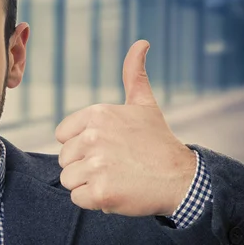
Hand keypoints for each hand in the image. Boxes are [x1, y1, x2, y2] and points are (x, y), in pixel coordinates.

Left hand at [55, 40, 196, 216]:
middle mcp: (93, 137)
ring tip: (115, 177)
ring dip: (88, 184)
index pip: (61, 136)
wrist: (181, 178)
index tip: (105, 148)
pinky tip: (115, 192)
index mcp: (96, 114)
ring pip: (69, 179)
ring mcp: (97, 165)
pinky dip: (93, 201)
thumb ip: (134, 74)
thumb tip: (141, 43)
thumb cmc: (158, 142)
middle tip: (114, 165)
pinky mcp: (101, 192)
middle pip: (64, 159)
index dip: (79, 146)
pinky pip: (78, 198)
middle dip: (84, 166)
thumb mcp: (144, 104)